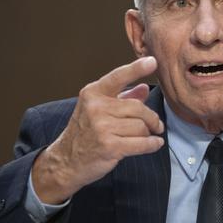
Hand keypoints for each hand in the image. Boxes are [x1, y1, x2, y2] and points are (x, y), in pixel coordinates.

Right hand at [32, 56, 164, 203]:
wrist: (66, 161)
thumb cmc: (85, 133)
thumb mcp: (99, 109)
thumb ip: (123, 97)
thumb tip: (144, 88)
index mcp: (93, 93)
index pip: (118, 77)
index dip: (137, 69)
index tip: (153, 61)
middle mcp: (96, 107)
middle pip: (139, 108)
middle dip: (151, 118)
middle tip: (156, 125)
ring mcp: (102, 127)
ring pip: (141, 126)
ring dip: (149, 133)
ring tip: (148, 136)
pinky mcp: (109, 146)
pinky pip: (142, 143)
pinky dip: (152, 144)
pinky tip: (155, 143)